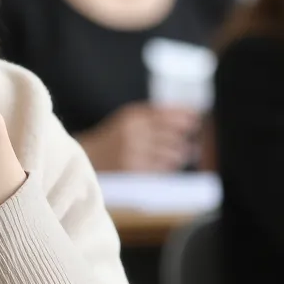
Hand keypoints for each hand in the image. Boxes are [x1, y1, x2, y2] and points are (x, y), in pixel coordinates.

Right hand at [79, 103, 201, 172]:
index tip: (196, 118)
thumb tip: (191, 114)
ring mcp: (134, 152)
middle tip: (191, 138)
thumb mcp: (129, 118)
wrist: (88, 158)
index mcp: (132, 117)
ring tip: (184, 152)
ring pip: (171, 152)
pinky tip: (169, 162)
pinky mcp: (135, 169)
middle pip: (172, 134)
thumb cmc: (114, 137)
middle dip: (184, 136)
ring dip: (181, 153)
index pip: (167, 114)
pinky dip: (170, 165)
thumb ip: (155, 114)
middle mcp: (134, 133)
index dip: (185, 115)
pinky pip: (163, 167)